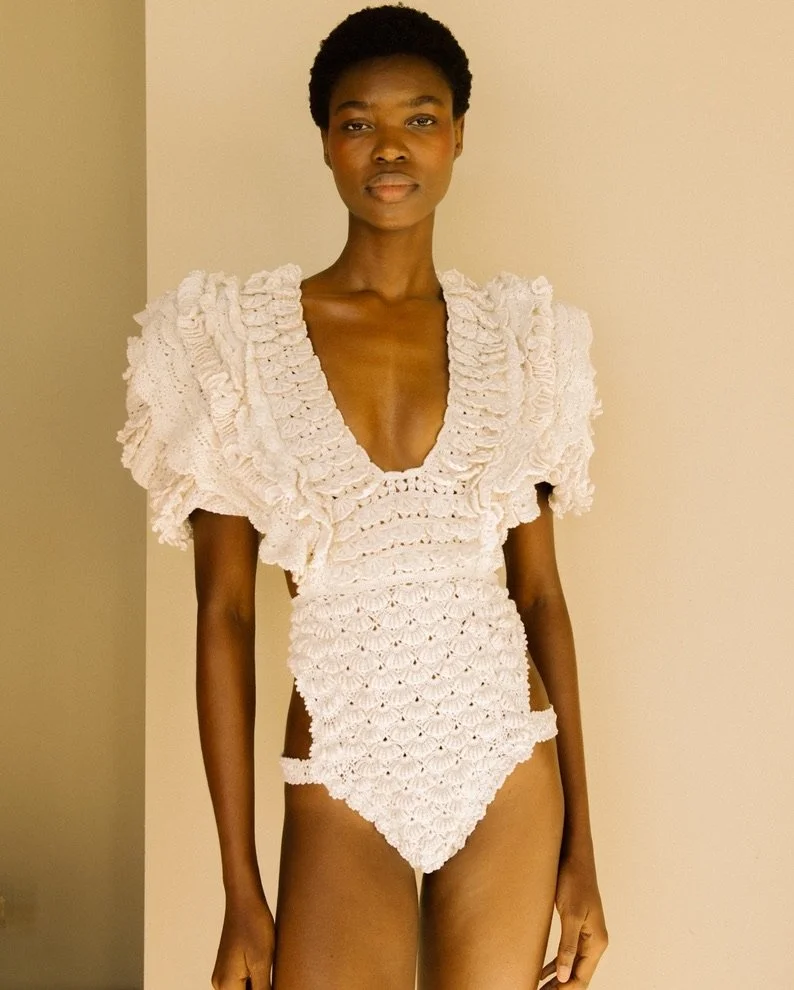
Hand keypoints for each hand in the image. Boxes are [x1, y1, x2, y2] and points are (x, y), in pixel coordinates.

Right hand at [211, 895, 274, 989]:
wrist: (244, 898)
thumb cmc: (254, 926)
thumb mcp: (263, 963)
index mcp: (226, 985)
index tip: (272, 983)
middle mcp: (220, 983)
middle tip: (273, 977)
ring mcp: (223, 974)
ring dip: (259, 988)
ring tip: (272, 974)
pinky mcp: (229, 965)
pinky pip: (242, 983)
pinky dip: (255, 984)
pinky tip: (269, 975)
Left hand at [539, 850, 607, 988]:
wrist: (574, 856)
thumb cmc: (574, 881)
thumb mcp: (570, 914)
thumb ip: (568, 946)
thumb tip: (564, 977)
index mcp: (596, 941)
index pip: (581, 977)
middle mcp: (594, 941)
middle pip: (577, 975)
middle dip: (560, 988)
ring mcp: (585, 934)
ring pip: (571, 966)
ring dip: (557, 979)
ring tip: (538, 989)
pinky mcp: (576, 926)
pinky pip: (567, 953)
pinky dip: (555, 965)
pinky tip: (542, 973)